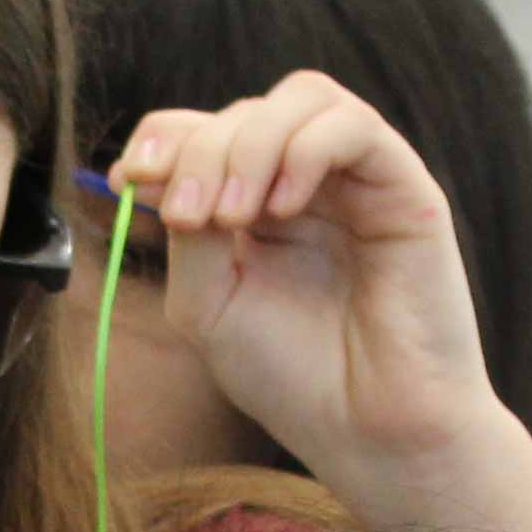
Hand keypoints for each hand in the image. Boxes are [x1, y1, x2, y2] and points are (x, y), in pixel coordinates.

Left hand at [116, 71, 493, 490]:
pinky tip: (283, 211)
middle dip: (201, 153)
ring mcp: (354, 180)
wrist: (370, 431)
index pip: (204, 132)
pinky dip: (305, 152)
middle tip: (190, 219)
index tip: (128, 180)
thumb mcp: (207, 304)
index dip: (163, 139)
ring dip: (249, 146)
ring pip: (299, 100)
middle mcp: (303, 184)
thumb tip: (152, 169)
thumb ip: (185, 232)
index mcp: (251, 210)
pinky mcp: (403, 186)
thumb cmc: (291, 377)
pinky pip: (352, 125)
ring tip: (233, 219)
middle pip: (243, 112)